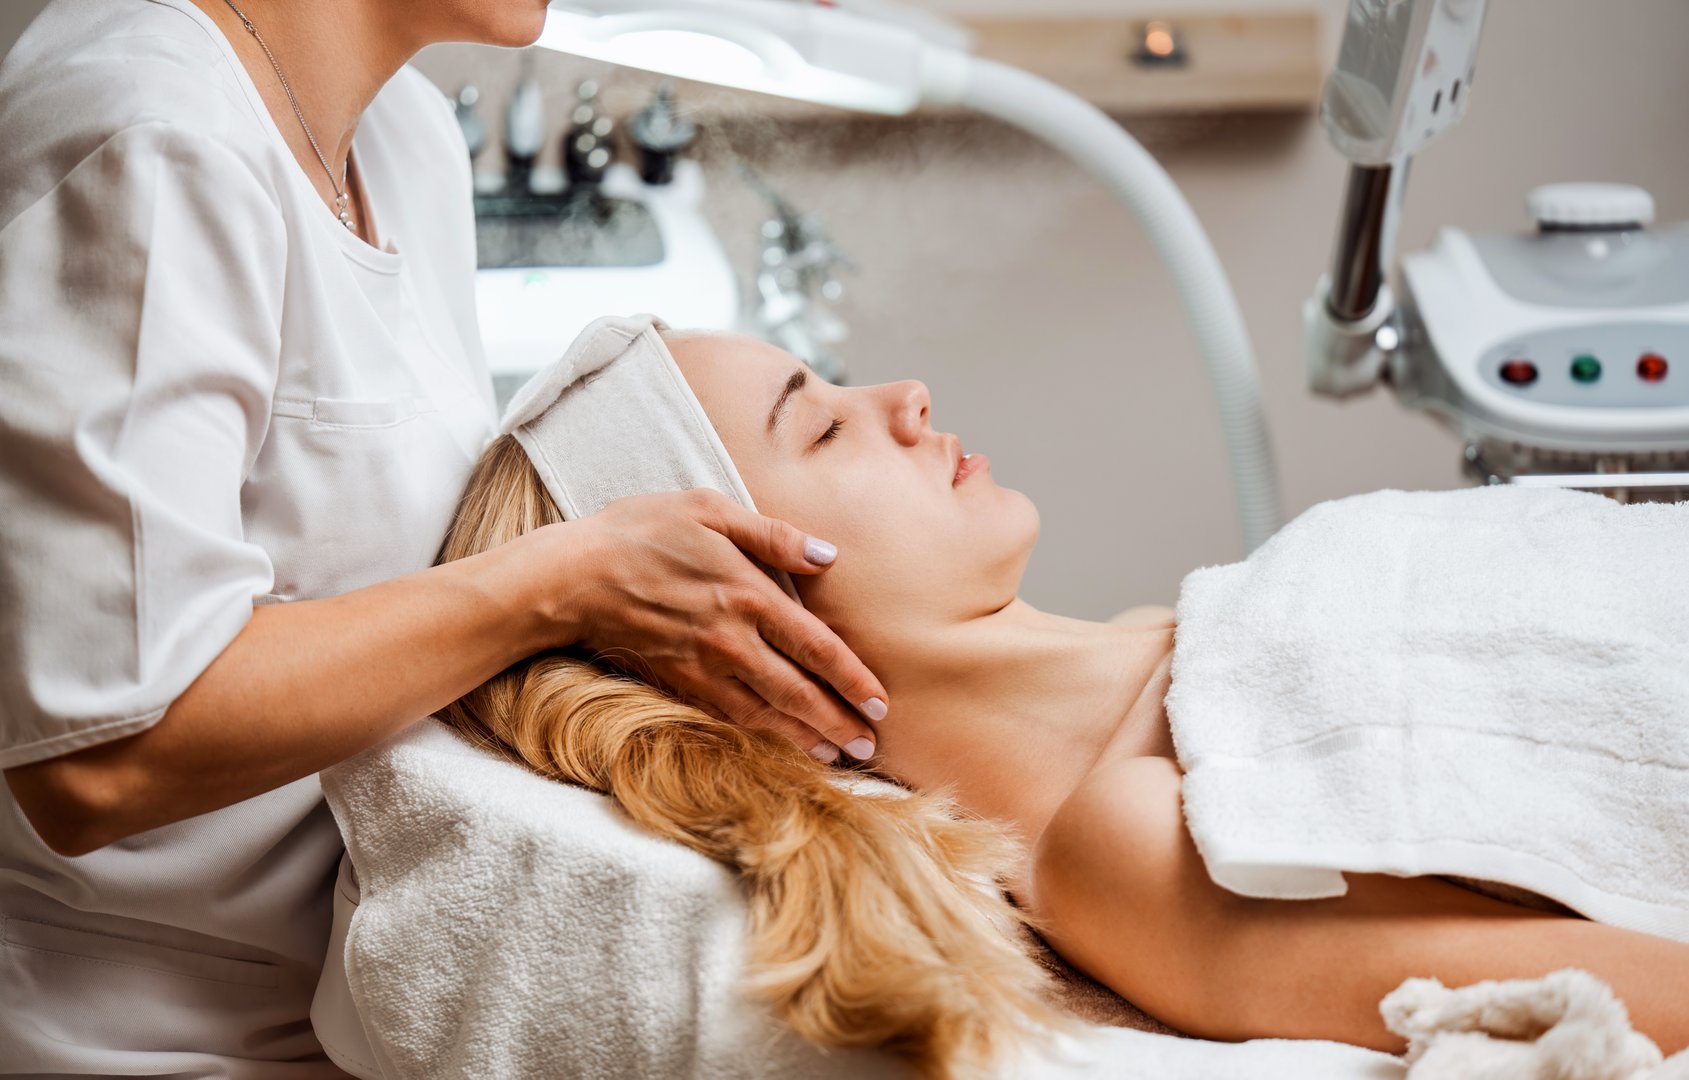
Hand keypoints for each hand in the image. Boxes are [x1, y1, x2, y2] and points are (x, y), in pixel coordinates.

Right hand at [554, 489, 886, 759]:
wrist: (573, 576)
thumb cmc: (643, 532)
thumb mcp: (710, 510)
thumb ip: (775, 536)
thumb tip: (829, 555)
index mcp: (749, 594)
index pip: (817, 647)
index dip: (853, 679)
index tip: (881, 703)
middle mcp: (732, 640)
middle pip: (799, 692)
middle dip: (839, 722)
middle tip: (871, 746)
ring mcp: (703, 667)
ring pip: (766, 715)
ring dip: (806, 739)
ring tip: (838, 757)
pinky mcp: (678, 682)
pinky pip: (728, 718)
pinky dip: (761, 737)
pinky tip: (779, 745)